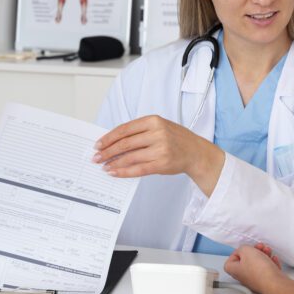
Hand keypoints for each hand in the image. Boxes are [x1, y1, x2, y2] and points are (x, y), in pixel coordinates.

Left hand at [94, 115, 223, 193]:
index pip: (125, 129)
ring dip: (113, 163)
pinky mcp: (162, 164)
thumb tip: (114, 142)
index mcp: (154, 121)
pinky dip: (124, 172)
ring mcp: (160, 149)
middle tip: (96, 157)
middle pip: (125, 143)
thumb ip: (139, 132)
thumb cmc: (176, 139)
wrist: (196, 152)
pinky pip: (138, 169)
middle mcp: (157, 133)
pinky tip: (115, 172)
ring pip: (129, 157)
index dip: (109, 138)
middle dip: (107, 151)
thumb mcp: (159, 127)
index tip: (98, 144)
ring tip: (104, 166)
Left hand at [225, 244, 285, 293]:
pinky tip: (273, 260)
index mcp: (235, 271)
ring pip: (258, 263)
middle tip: (259, 247)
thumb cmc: (259, 269)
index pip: (230, 261)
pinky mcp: (266, 281)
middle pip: (246, 261)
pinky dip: (270, 262)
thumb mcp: (246, 250)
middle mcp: (243, 277)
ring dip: (264, 255)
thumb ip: (242, 247)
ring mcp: (255, 280)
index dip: (237, 252)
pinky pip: (267, 269)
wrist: (274, 283)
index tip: (245, 249)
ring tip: (268, 251)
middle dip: (254, 251)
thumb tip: (245, 250)